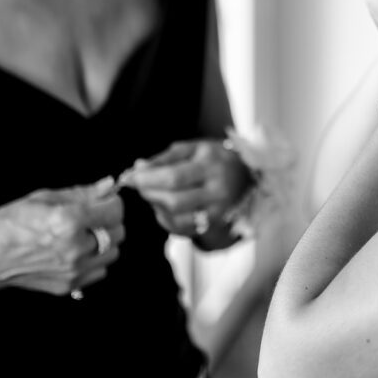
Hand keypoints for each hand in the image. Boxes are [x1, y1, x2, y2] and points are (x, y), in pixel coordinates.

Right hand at [0, 177, 124, 298]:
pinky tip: (76, 251)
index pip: (115, 210)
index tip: (103, 200)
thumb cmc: (9, 223)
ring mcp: (73, 271)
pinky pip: (99, 271)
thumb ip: (82, 192)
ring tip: (82, 234)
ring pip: (113, 253)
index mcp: (68, 222)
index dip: (111, 201)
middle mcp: (75, 249)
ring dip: (104, 241)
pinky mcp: (70, 286)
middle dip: (108, 221)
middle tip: (91, 216)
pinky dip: (94, 260)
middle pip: (118, 232)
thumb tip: (109, 185)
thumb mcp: (44, 198)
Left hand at [120, 140, 252, 238]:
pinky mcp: (213, 226)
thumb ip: (164, 158)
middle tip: (139, 185)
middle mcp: (218, 191)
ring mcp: (217, 212)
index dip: (146, 179)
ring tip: (154, 194)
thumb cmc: (215, 159)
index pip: (174, 177)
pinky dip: (166, 219)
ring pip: (176, 218)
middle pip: (174, 201)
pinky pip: (182, 229)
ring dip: (156, 207)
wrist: (248, 177)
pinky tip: (164, 206)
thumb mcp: (194, 148)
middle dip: (149, 193)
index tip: (128, 177)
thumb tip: (137, 168)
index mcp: (212, 165)